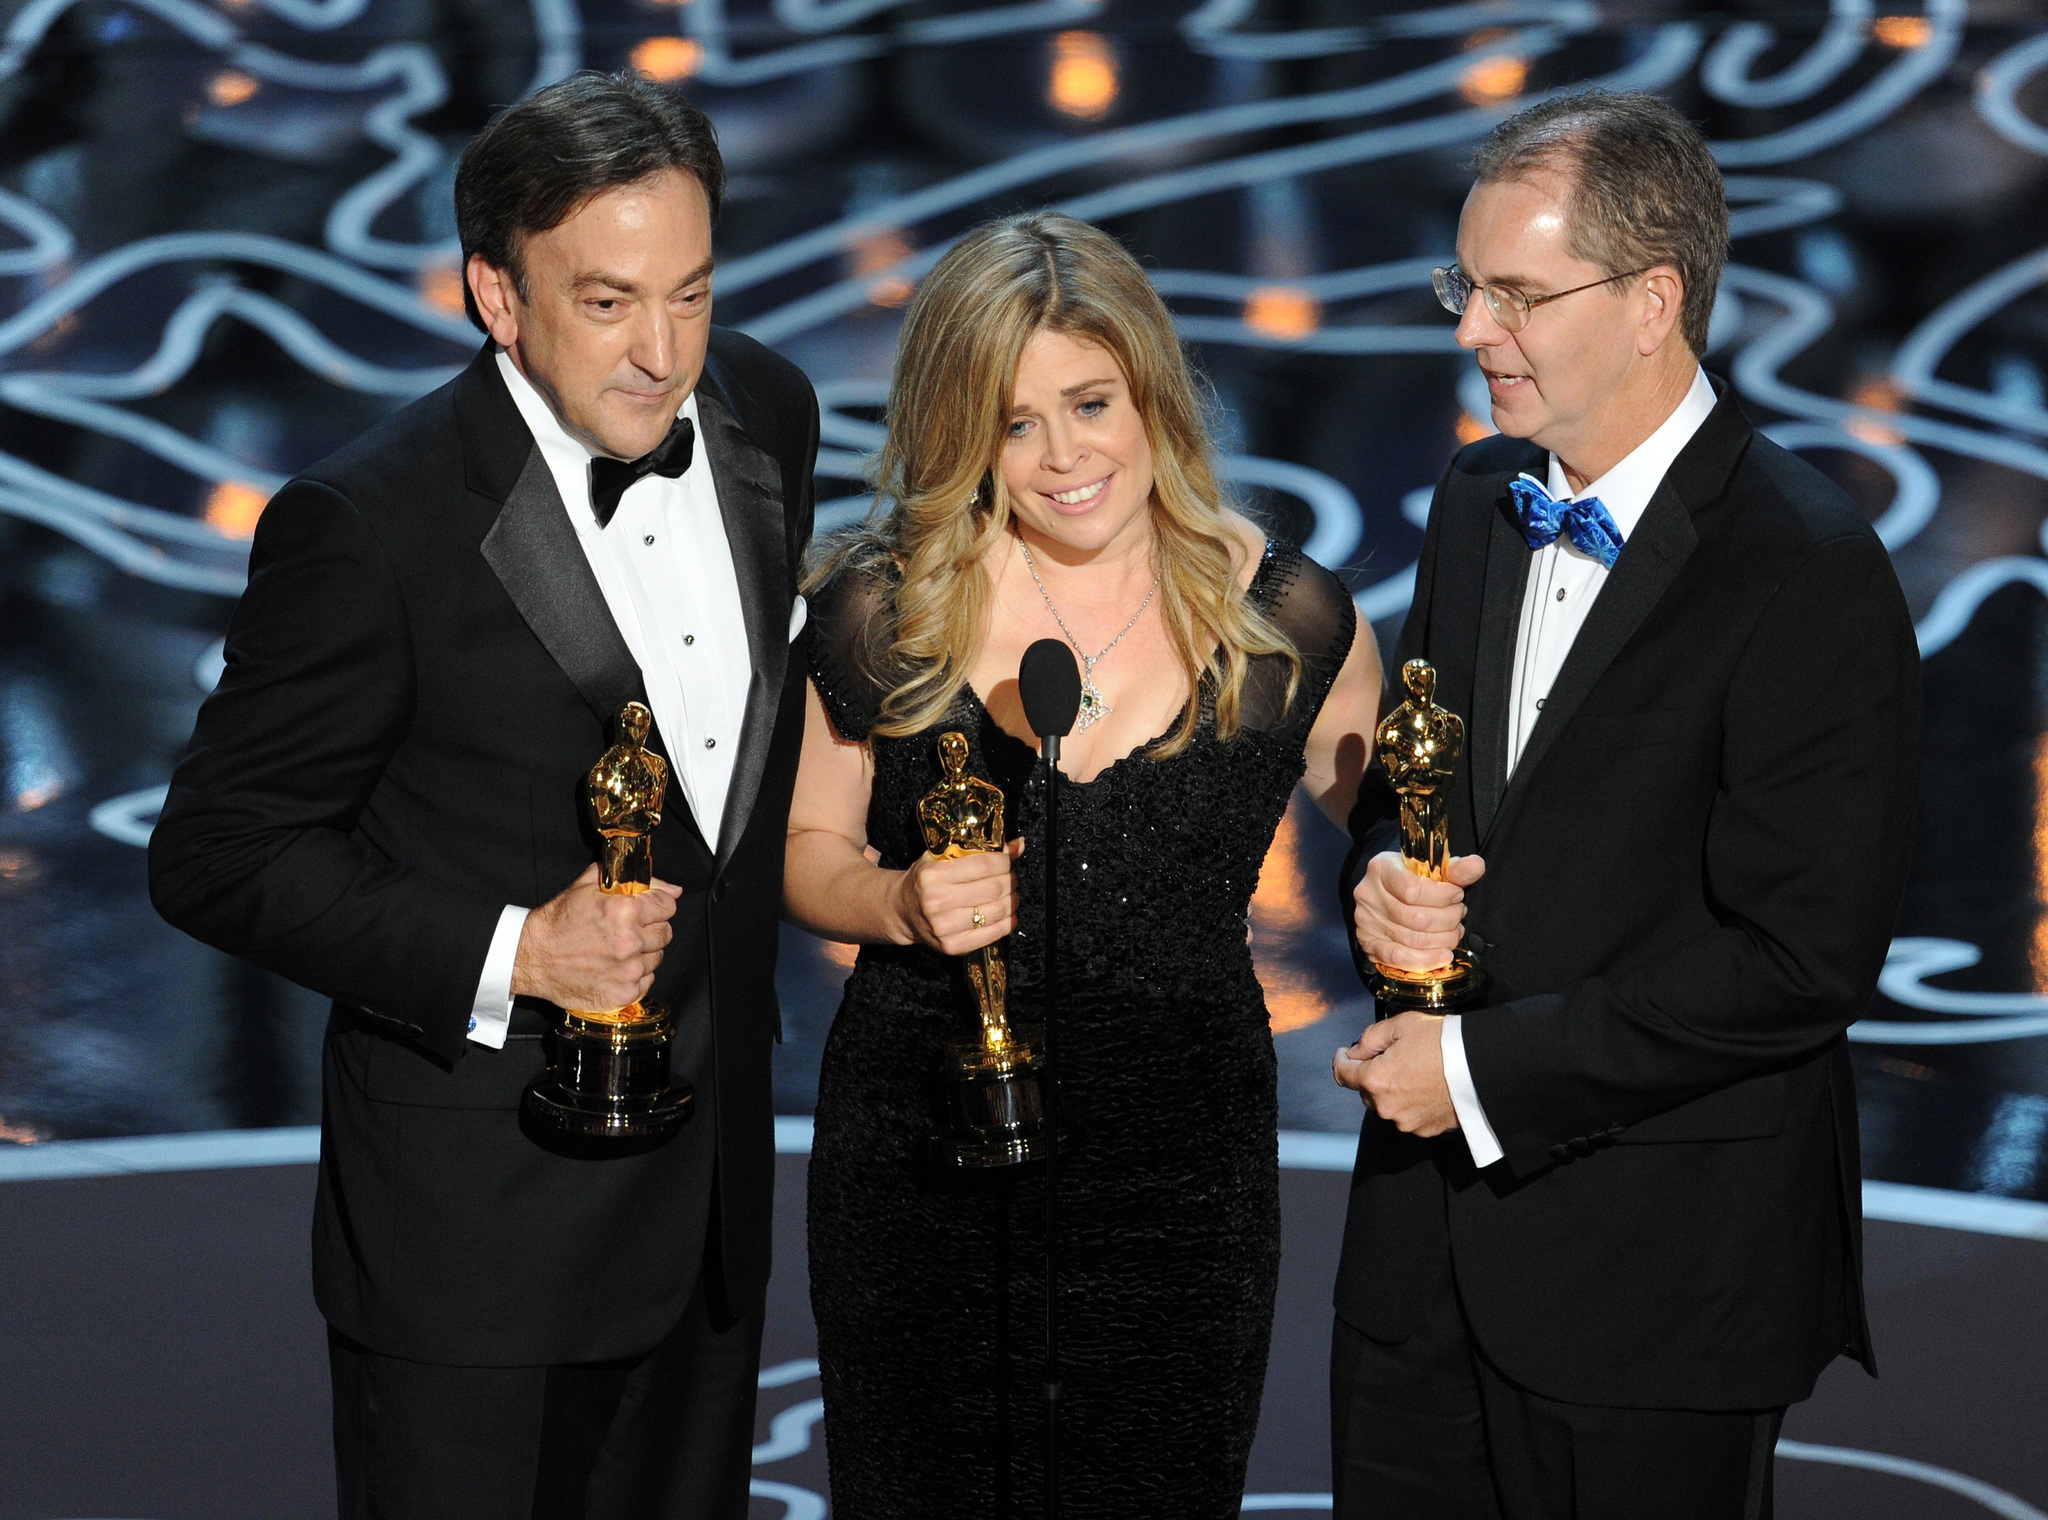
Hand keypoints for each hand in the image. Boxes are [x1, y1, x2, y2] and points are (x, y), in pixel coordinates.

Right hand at [512, 863, 679, 1010]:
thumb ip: (633, 880)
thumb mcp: (589, 885)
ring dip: (644, 953)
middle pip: (665, 932)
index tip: (649, 909)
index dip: (658, 905)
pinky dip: (635, 975)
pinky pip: (646, 981)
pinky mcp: (623, 994)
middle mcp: (630, 943)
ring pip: (657, 957)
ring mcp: (628, 971)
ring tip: (618, 949)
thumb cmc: (558, 921)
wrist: (532, 958)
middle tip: (629, 929)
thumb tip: (672, 889)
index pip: (668, 906)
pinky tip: (615, 967)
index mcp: (625, 912)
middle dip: (651, 928)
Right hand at [893, 838, 1024, 954]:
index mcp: (933, 874)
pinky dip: (1007, 922)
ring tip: (1009, 896)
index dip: (1004, 861)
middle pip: (994, 888)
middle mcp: (936, 901)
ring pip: (997, 911)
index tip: (1006, 861)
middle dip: (1010, 881)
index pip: (985, 864)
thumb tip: (1019, 844)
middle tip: (1010, 879)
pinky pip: (992, 934)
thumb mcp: (943, 856)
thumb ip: (980, 849)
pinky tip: (1007, 915)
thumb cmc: (926, 880)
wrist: (903, 910)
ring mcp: (943, 926)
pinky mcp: (952, 946)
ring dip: (1012, 901)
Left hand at [1333, 1012, 1458, 1135]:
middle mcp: (1386, 1106)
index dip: (1341, 1060)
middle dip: (1371, 1074)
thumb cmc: (1443, 1043)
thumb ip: (1370, 1037)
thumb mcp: (1401, 1025)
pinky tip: (1426, 1086)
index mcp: (1375, 1080)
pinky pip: (1408, 1115)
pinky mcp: (1426, 1129)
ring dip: (1392, 1091)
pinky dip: (1411, 1103)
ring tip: (1414, 1071)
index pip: (1342, 1074)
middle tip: (1391, 1056)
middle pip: (1366, 1091)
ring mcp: (1406, 1121)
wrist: (1481, 1067)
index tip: (1345, 1054)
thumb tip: (1356, 1052)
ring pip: (1387, 1105)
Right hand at [1353, 850, 1484, 971]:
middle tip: (1459, 915)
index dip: (1443, 897)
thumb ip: (1455, 869)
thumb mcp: (1431, 868)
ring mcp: (1366, 922)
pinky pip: (1398, 958)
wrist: (1386, 894)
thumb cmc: (1411, 879)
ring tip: (1453, 931)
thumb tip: (1477, 866)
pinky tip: (1443, 956)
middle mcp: (1369, 895)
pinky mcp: (1368, 944)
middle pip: (1417, 919)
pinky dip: (1426, 960)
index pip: (1413, 890)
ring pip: (1413, 940)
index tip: (1457, 896)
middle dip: (1448, 920)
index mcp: (1382, 869)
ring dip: (1443, 939)